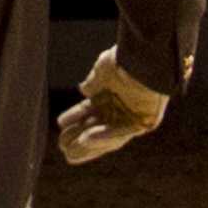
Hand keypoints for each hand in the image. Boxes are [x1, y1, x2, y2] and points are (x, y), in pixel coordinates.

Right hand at [51, 45, 167, 164]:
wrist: (147, 56)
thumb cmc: (126, 59)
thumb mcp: (103, 70)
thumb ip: (94, 82)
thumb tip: (83, 90)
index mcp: (112, 94)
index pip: (91, 111)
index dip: (75, 118)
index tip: (60, 124)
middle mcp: (123, 107)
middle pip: (98, 127)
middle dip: (79, 138)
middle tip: (61, 147)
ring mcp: (134, 115)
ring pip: (108, 136)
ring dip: (89, 144)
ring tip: (69, 151)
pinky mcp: (147, 121)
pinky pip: (122, 132)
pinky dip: (104, 136)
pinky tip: (85, 139)